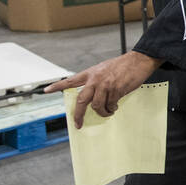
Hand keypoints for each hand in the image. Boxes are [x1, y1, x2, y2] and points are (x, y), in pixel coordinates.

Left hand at [46, 51, 162, 128]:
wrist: (138, 61)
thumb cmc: (122, 65)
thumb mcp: (104, 69)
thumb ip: (95, 81)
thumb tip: (92, 96)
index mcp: (90, 73)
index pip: (70, 80)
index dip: (57, 86)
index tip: (46, 91)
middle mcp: (95, 79)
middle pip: (81, 101)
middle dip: (78, 115)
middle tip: (78, 124)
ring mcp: (105, 85)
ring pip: (97, 106)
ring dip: (102, 113)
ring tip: (108, 112)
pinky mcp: (116, 90)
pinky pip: (110, 105)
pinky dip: (112, 109)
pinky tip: (115, 106)